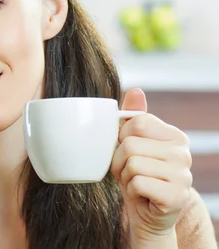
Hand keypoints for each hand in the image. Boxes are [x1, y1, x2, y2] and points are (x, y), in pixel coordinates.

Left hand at [110, 88, 192, 245]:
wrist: (146, 213)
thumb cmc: (136, 174)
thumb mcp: (131, 143)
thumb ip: (133, 117)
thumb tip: (136, 90)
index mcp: (174, 136)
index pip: (137, 122)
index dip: (122, 137)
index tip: (127, 151)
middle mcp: (183, 153)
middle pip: (130, 144)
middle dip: (119, 161)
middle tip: (128, 172)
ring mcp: (183, 176)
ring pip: (132, 164)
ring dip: (124, 176)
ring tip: (134, 182)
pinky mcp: (176, 196)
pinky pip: (137, 183)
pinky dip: (131, 190)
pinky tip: (141, 194)